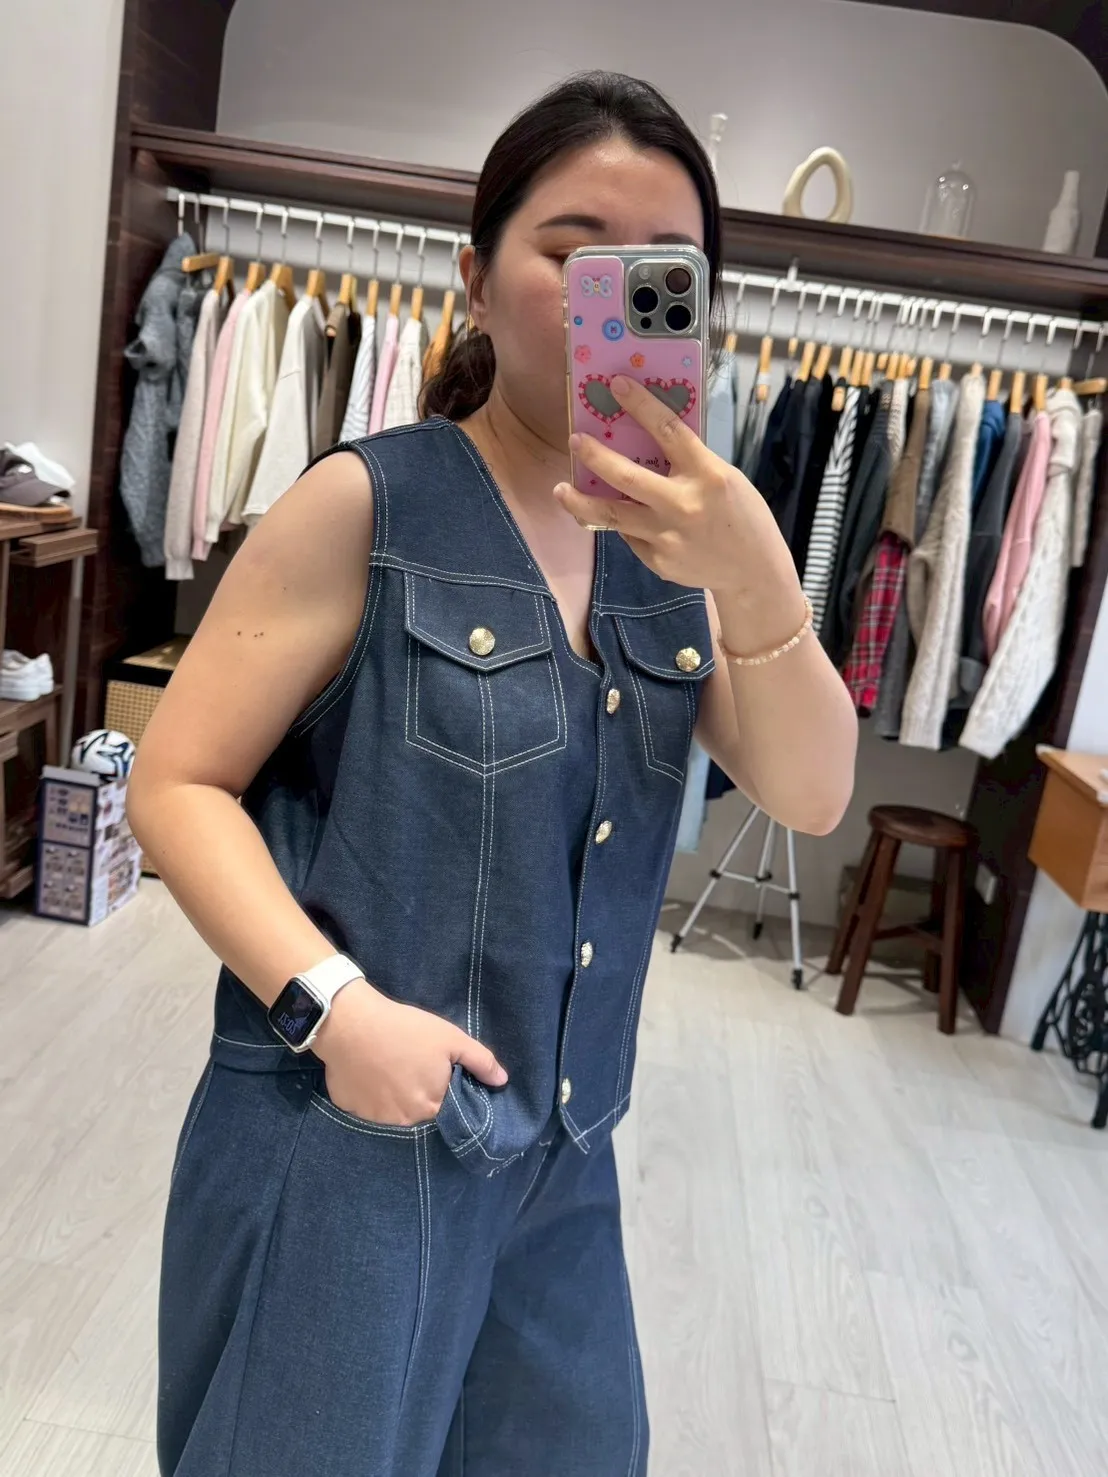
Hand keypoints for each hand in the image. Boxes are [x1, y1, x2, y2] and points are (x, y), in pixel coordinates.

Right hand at [312, 979, 507, 1126]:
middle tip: (409, 1062)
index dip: (443, 1088)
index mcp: (431, 1106)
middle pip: (418, 1110)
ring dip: (393, 1095)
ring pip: (391, 1109)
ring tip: (388, 1065)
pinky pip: (364, 1104)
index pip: (445, 1107)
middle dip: (418, 1091)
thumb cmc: (405, 1029)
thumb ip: (480, 1062)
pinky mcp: (349, 1107)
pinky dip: (368, 1092)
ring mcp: (373, 1117)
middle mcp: (404, 1120)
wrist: (351, 1022)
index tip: (435, 1070)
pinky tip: (368, 1070)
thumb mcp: (451, 1039)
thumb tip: (502, 1081)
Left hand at [553, 374, 794, 597]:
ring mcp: (667, 537)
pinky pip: (631, 536)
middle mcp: (684, 505)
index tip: (616, 385)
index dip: (641, 404)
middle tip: (575, 440)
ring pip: (612, 515)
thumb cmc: (741, 516)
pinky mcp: (658, 561)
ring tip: (560, 489)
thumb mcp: (725, 478)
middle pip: (626, 477)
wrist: (753, 572)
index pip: (668, 431)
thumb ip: (689, 463)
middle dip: (595, 456)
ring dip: (580, 501)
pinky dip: (624, 524)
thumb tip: (646, 440)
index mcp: (708, 475)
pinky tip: (621, 519)